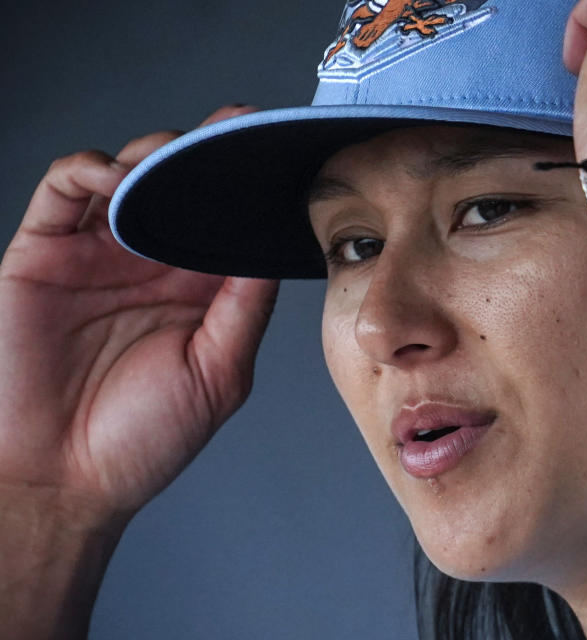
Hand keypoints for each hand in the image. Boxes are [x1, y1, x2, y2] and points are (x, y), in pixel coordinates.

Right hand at [0, 105, 279, 525]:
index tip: (276, 153)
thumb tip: (275, 249)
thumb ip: (245, 307)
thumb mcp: (219, 372)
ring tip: (176, 154)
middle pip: (181, 187)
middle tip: (234, 126)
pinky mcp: (43, 254)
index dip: (248, 187)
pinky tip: (117, 176)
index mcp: (198, 290)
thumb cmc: (144, 440)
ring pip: (127, 176)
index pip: (227, 221)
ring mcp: (97, 256)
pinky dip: (88, 170)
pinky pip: (62, 191)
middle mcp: (151, 264)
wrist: (62, 481)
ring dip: (152, 154)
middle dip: (206, 153)